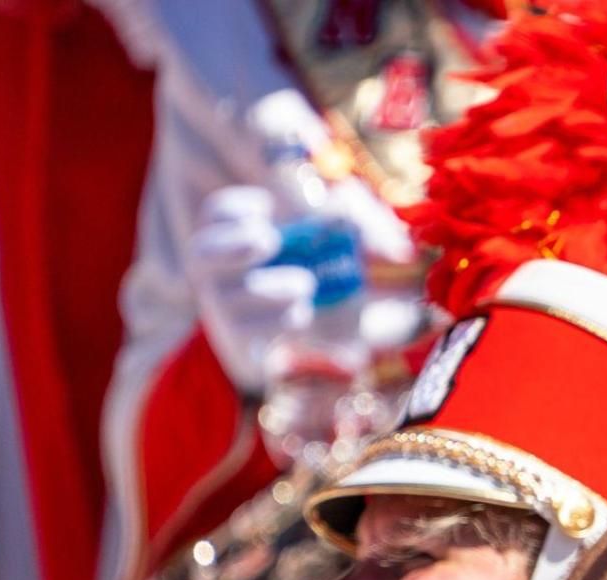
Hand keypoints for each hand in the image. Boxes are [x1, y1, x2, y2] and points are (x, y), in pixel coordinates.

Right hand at [187, 182, 425, 392]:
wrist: (321, 339)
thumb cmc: (327, 275)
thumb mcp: (343, 246)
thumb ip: (365, 236)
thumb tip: (403, 250)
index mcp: (238, 236)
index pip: (216, 215)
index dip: (234, 209)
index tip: (267, 208)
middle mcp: (221, 273)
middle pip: (203, 253)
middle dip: (232, 244)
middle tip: (267, 240)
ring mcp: (226, 309)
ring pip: (227, 298)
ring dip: (265, 288)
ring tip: (302, 287)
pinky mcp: (243, 343)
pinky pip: (246, 334)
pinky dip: (273, 322)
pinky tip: (300, 314)